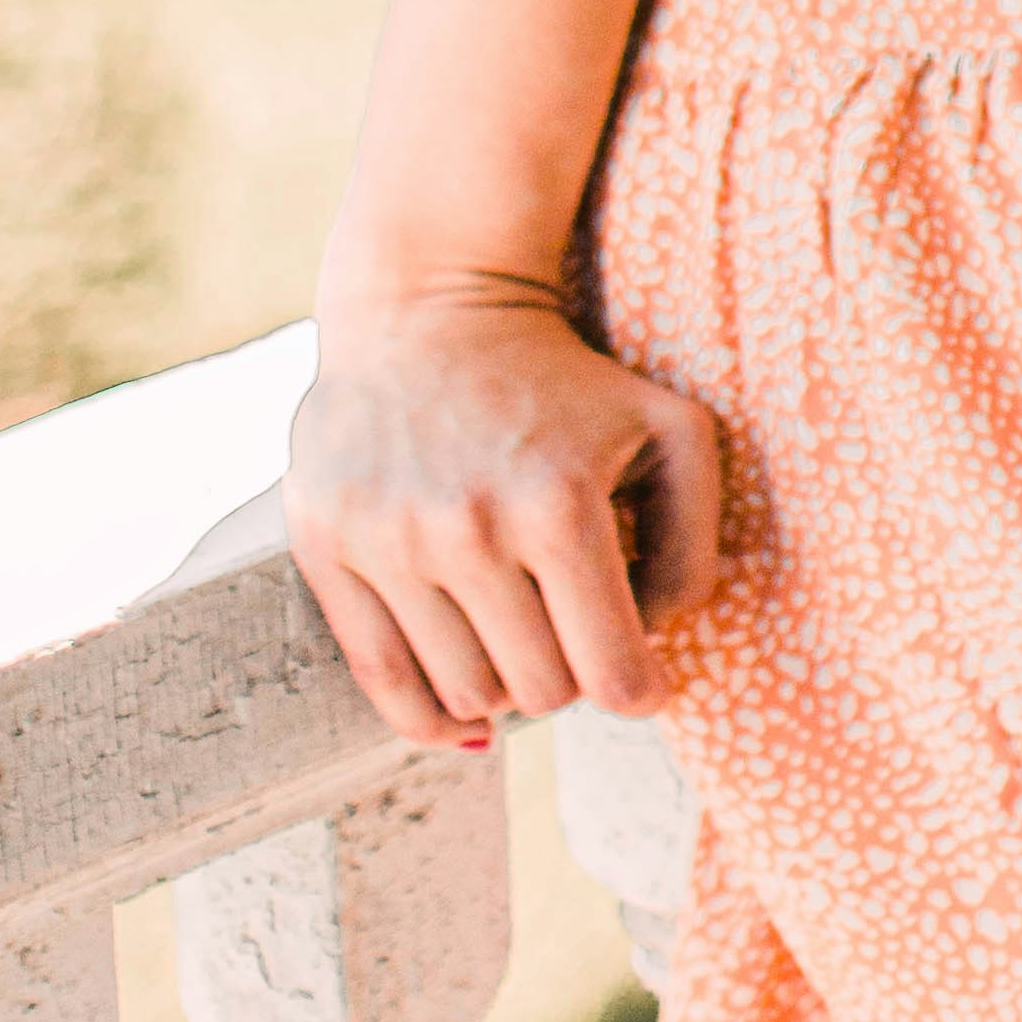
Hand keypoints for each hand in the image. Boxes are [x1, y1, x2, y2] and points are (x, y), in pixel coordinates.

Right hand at [288, 277, 723, 748]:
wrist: (428, 306)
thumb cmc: (566, 380)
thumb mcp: (670, 431)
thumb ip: (694, 544)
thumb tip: (649, 650)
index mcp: (561, 505)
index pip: (611, 672)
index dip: (638, 690)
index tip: (642, 683)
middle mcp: (469, 531)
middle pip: (539, 692)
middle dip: (569, 672)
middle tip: (569, 629)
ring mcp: (391, 541)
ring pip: (465, 694)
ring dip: (501, 683)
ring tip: (516, 632)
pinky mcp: (327, 545)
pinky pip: (382, 681)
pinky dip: (427, 715)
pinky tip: (460, 707)